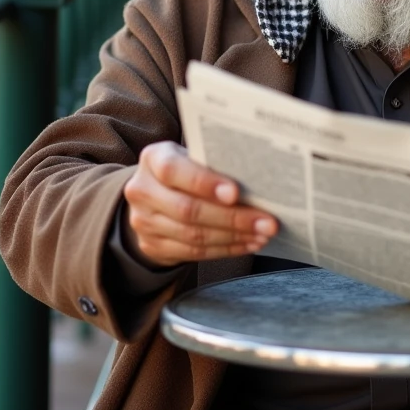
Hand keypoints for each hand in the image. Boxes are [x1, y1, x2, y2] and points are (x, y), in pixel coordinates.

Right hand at [121, 141, 277, 267]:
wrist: (152, 197)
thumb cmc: (185, 170)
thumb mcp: (190, 157)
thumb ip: (213, 163)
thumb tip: (258, 177)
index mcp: (154, 159)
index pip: (174, 171)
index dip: (205, 183)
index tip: (236, 193)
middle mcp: (143, 190)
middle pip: (188, 209)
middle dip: (233, 218)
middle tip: (267, 222)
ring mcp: (144, 222)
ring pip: (193, 235)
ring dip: (234, 237)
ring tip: (262, 234)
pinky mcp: (153, 246)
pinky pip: (194, 253)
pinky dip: (226, 249)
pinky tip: (247, 243)